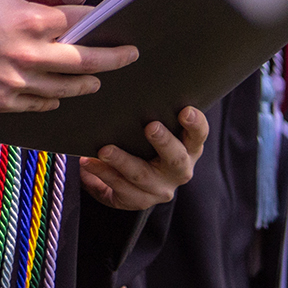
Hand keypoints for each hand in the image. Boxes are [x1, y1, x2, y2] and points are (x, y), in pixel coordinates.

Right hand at [0, 0, 135, 113]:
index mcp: (32, 19)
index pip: (82, 20)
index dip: (99, 19)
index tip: (110, 20)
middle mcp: (30, 53)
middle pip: (87, 60)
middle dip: (114, 57)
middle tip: (130, 55)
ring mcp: (18, 82)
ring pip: (68, 88)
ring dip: (88, 83)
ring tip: (97, 79)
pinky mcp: (4, 102)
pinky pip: (41, 105)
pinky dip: (55, 99)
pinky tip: (61, 94)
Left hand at [77, 108, 207, 211]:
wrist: (132, 179)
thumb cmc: (144, 142)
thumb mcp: (154, 129)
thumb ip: (152, 113)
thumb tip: (129, 86)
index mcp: (189, 148)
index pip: (199, 135)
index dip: (195, 123)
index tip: (185, 111)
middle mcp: (179, 170)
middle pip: (176, 158)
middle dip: (163, 142)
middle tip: (150, 126)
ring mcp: (160, 189)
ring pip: (142, 176)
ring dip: (122, 161)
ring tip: (104, 149)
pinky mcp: (139, 201)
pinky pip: (121, 190)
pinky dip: (103, 174)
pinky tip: (88, 163)